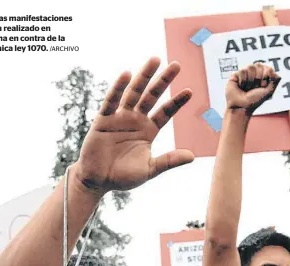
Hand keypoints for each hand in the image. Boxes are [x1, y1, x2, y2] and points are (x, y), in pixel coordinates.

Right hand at [74, 57, 193, 193]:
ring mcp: (119, 118)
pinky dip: (118, 88)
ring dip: (144, 77)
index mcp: (148, 131)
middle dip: (164, 80)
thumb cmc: (123, 176)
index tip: (190, 91)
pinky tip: (127, 74)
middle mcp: (136, 120)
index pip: (166, 112)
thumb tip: (192, 156)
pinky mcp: (103, 120)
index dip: (177, 102)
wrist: (98, 182)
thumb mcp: (150, 169)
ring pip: (134, 93)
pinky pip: (111, 102)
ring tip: (155, 60)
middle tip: (177, 64)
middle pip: (152, 96)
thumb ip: (169, 161)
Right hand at [225, 63, 279, 115]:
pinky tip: (240, 87)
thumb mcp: (269, 92)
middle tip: (254, 87)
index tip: (262, 86)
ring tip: (246, 88)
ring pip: (250, 67)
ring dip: (249, 80)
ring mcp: (245, 73)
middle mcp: (254, 73)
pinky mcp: (236, 75)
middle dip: (257, 78)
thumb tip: (270, 69)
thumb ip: (275, 80)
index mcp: (263, 76)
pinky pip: (242, 71)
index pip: (267, 67)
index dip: (265, 77)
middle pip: (258, 65)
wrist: (241, 107)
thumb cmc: (254, 101)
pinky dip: (242, 81)